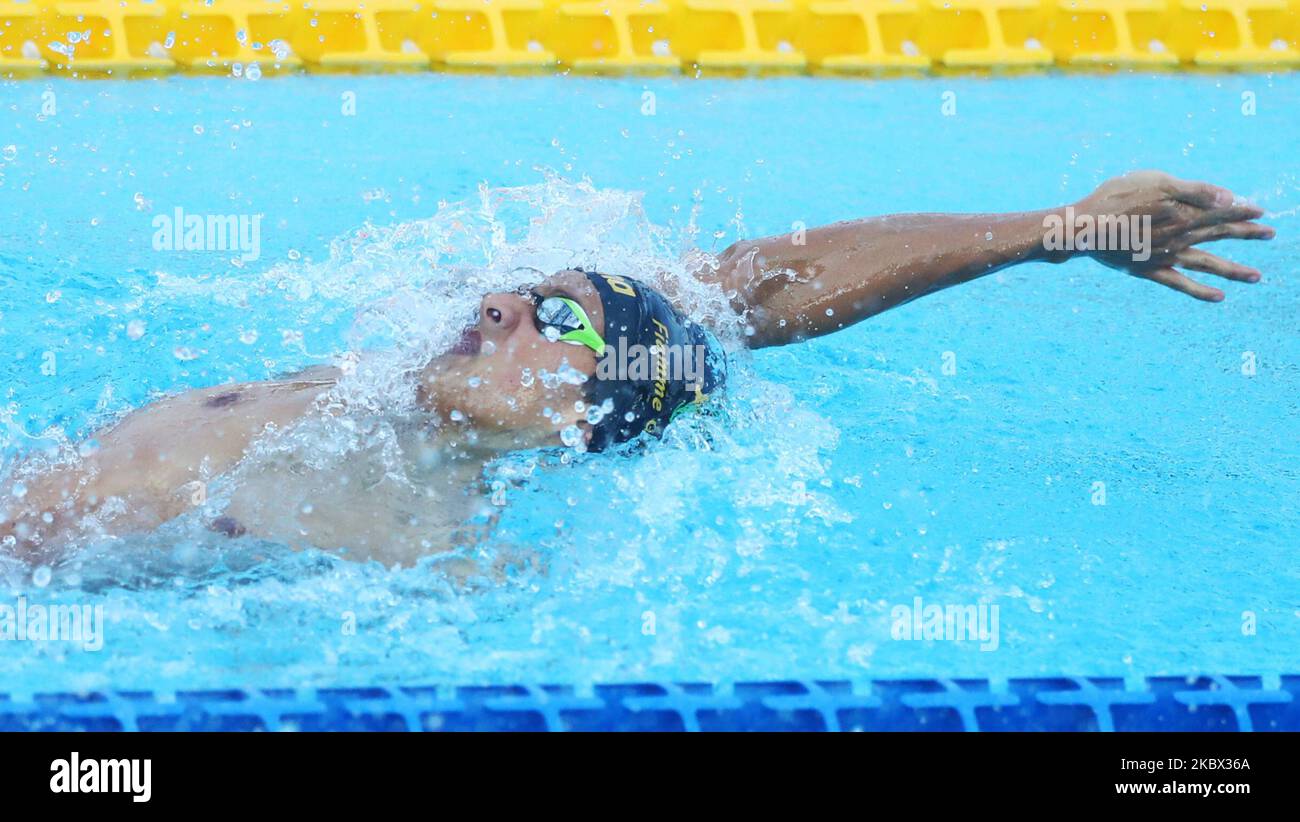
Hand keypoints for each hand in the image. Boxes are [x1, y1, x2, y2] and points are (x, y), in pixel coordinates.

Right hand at [1072, 170, 1273, 301]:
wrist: (1082, 229)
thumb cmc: (1114, 198)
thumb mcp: (1155, 182)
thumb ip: (1195, 190)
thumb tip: (1229, 198)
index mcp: (1183, 212)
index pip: (1221, 210)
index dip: (1242, 210)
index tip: (1261, 211)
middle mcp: (1180, 236)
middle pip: (1219, 233)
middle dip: (1246, 233)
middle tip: (1269, 234)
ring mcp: (1166, 256)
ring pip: (1208, 263)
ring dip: (1234, 269)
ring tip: (1257, 277)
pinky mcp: (1149, 270)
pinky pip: (1181, 283)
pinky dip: (1201, 291)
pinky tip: (1220, 297)